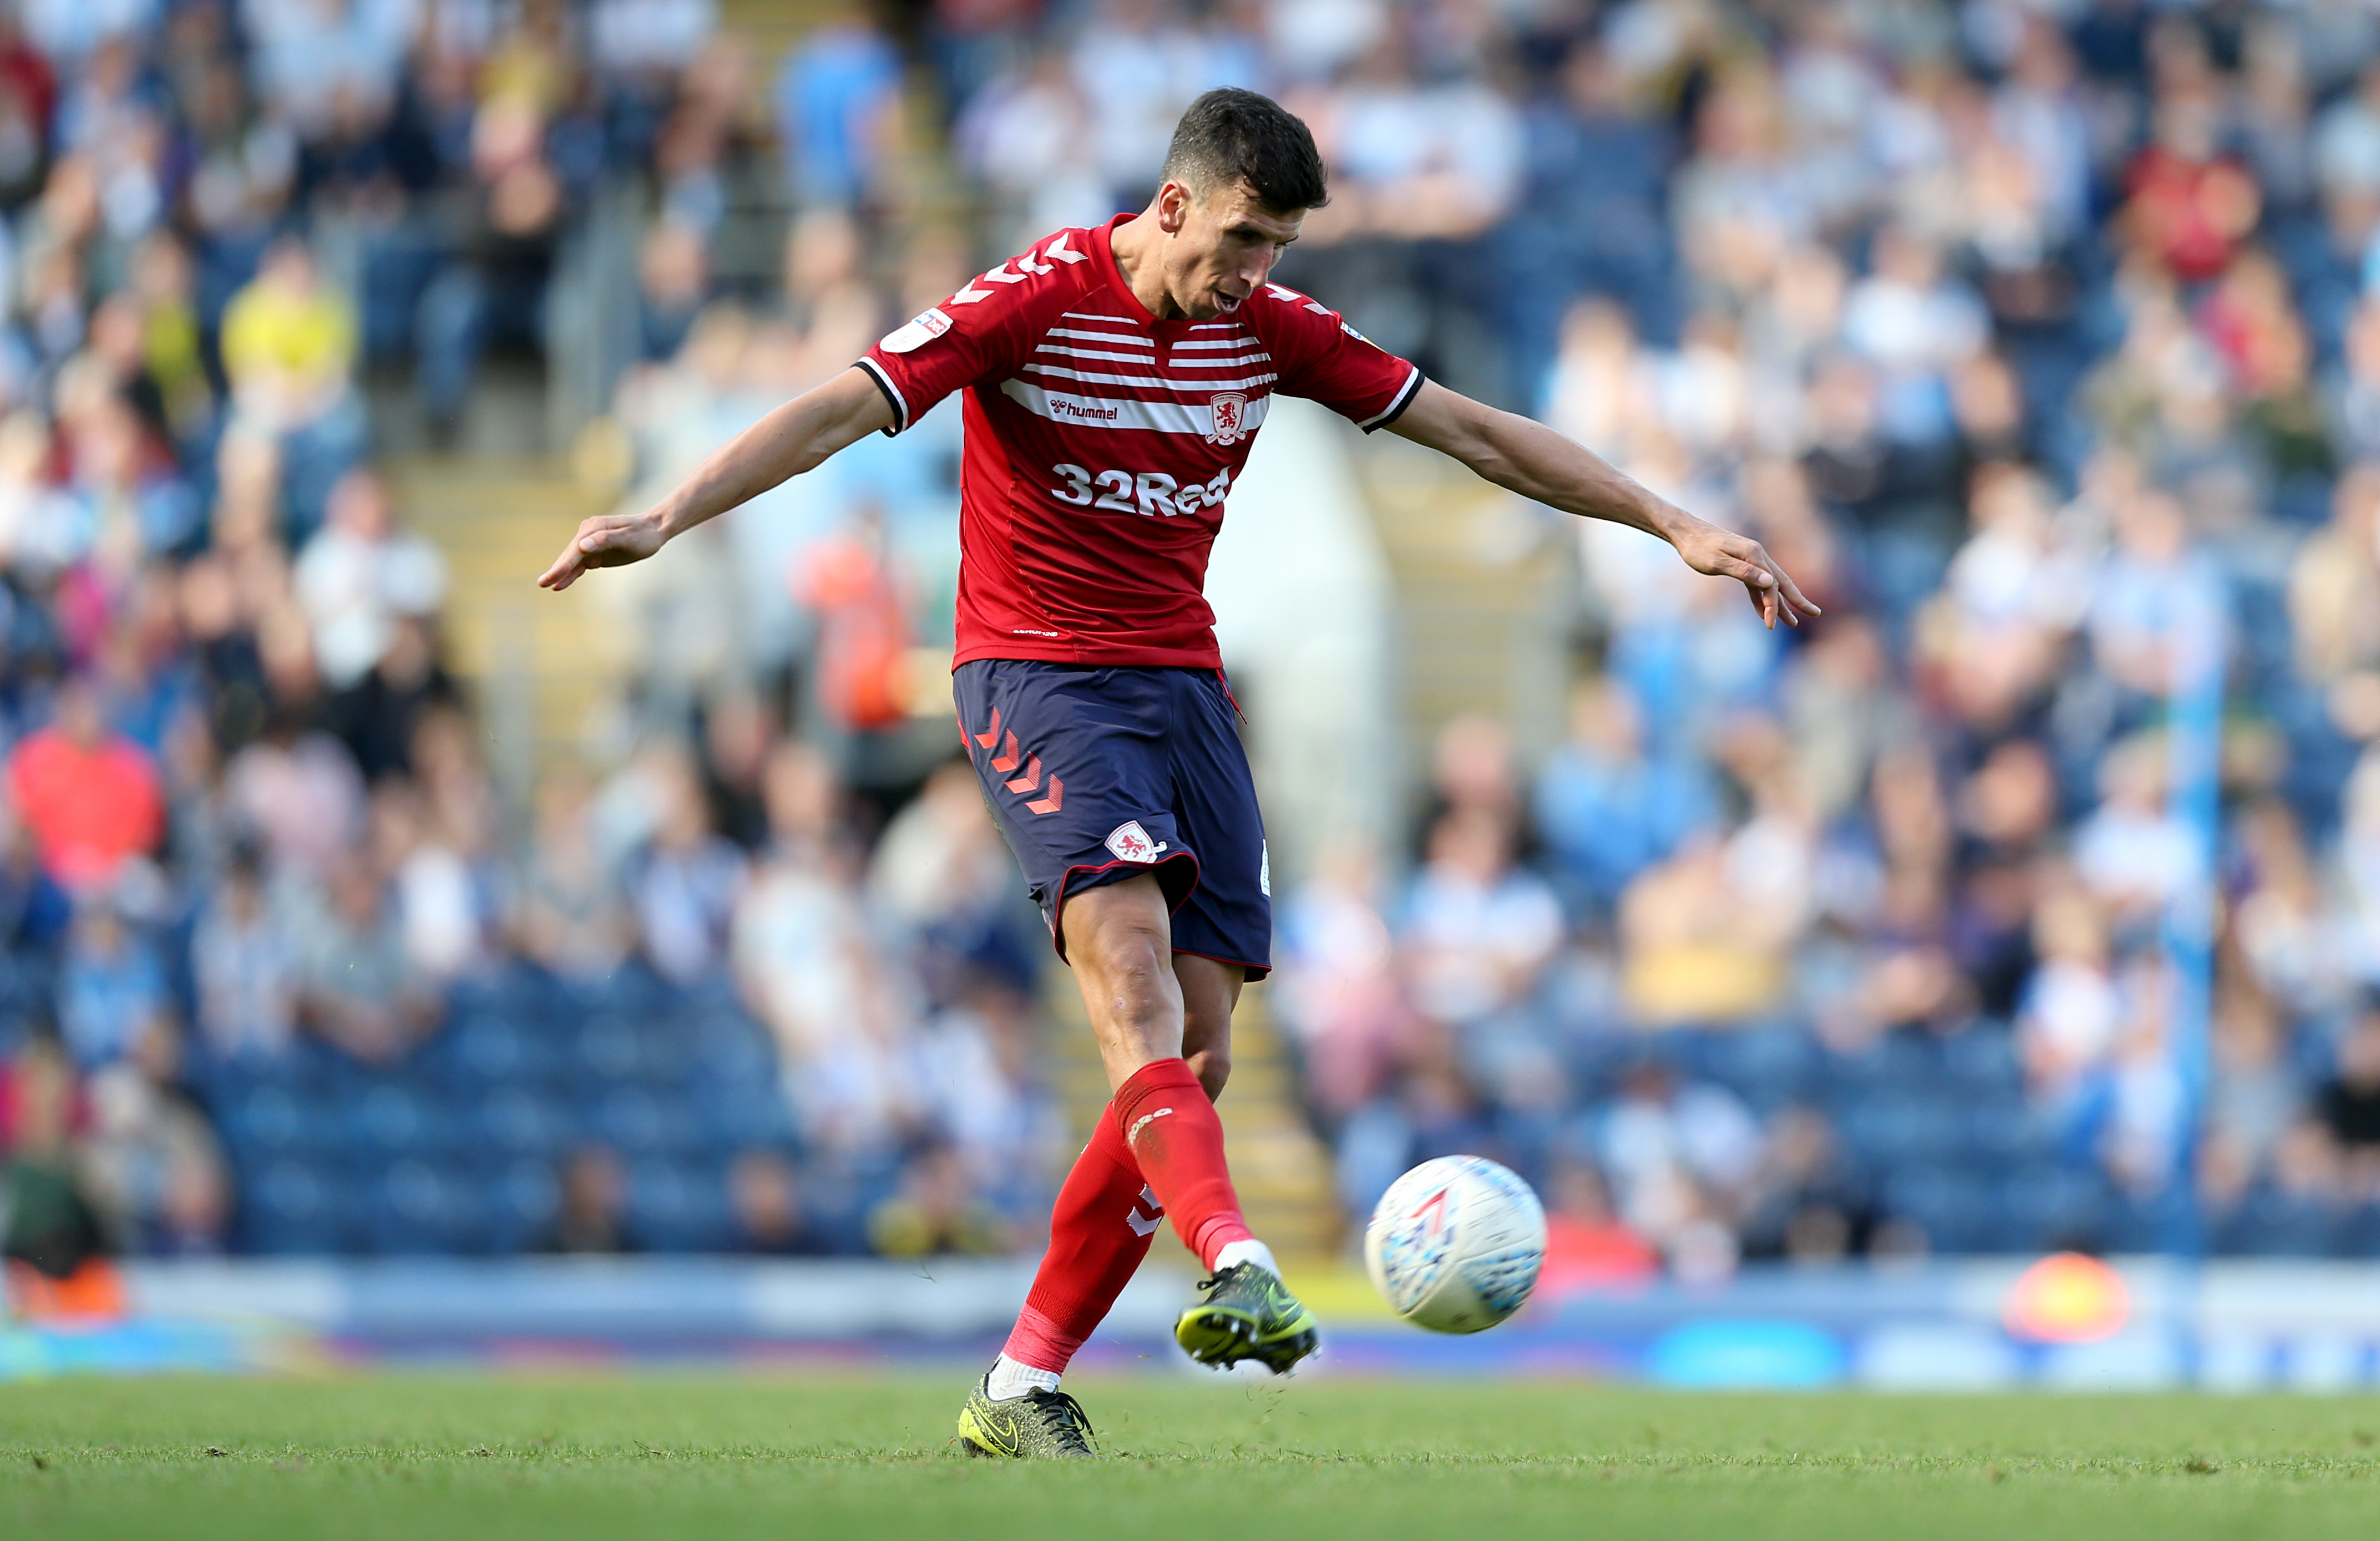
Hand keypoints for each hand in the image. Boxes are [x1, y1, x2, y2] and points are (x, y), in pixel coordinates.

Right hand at [538, 508, 668, 590]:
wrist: (653, 530)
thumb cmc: (643, 535)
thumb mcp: (628, 539)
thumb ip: (605, 540)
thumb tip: (582, 546)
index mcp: (594, 527)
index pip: (576, 549)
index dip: (563, 565)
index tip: (552, 577)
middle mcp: (588, 532)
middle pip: (570, 554)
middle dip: (557, 570)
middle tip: (542, 583)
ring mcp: (590, 541)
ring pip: (573, 560)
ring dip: (561, 573)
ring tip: (546, 585)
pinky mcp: (594, 551)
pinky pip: (580, 564)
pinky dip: (571, 574)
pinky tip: (560, 584)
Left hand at [1667, 518, 1821, 629]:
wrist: (1685, 531)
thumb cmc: (1697, 547)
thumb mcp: (1718, 562)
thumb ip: (1744, 572)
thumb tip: (1770, 583)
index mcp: (1754, 554)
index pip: (1771, 585)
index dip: (1774, 606)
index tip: (1771, 625)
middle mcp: (1757, 555)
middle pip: (1782, 582)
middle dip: (1798, 600)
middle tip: (1816, 613)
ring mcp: (1750, 559)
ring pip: (1770, 585)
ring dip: (1780, 603)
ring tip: (1793, 621)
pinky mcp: (1741, 563)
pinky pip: (1755, 585)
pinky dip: (1760, 599)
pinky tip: (1763, 612)